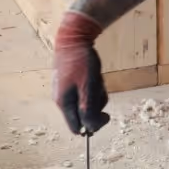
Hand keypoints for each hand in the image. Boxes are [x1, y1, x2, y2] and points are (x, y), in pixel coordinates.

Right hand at [52, 10, 108, 134]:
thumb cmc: (81, 63)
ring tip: (96, 80)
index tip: (106, 115)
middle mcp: (61, 101)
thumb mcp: (89, 88)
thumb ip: (88, 110)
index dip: (92, 126)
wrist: (74, 38)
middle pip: (83, 116)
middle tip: (99, 90)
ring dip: (96, 95)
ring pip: (86, 104)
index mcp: (64, 104)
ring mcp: (64, 91)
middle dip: (96, 106)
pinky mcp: (69, 83)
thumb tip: (90, 130)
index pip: (77, 128)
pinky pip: (84, 93)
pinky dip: (92, 87)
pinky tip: (93, 76)